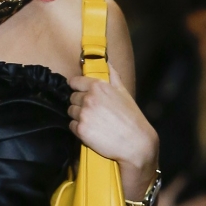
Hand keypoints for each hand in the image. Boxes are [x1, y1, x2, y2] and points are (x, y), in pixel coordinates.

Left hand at [68, 70, 157, 198]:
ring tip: (92, 121)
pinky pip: (71, 126)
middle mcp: (88, 98)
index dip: (77, 87)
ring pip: (71, 112)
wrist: (135, 142)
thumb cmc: (131, 117)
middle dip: (79, 103)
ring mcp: (83, 114)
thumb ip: (112, 75)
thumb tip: (106, 62)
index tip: (80, 91)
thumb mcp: (123, 91)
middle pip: (72, 97)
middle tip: (92, 110)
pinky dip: (78, 128)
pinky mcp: (80, 130)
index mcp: (98, 86)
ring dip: (78, 116)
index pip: (74, 82)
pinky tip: (90, 130)